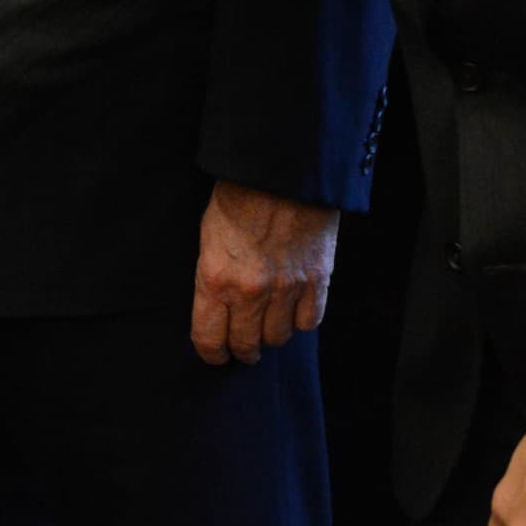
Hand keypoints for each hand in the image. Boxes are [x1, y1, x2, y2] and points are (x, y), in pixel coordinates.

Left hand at [190, 183, 340, 364]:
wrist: (282, 171)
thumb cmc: (239, 198)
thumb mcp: (208, 238)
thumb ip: (214, 279)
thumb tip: (219, 310)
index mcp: (215, 280)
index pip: (209, 339)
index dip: (211, 354)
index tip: (215, 355)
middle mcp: (250, 291)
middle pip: (247, 345)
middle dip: (242, 350)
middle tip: (243, 347)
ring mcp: (287, 288)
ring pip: (279, 338)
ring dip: (272, 335)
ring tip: (268, 324)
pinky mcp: (317, 280)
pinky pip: (310, 322)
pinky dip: (301, 320)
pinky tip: (293, 309)